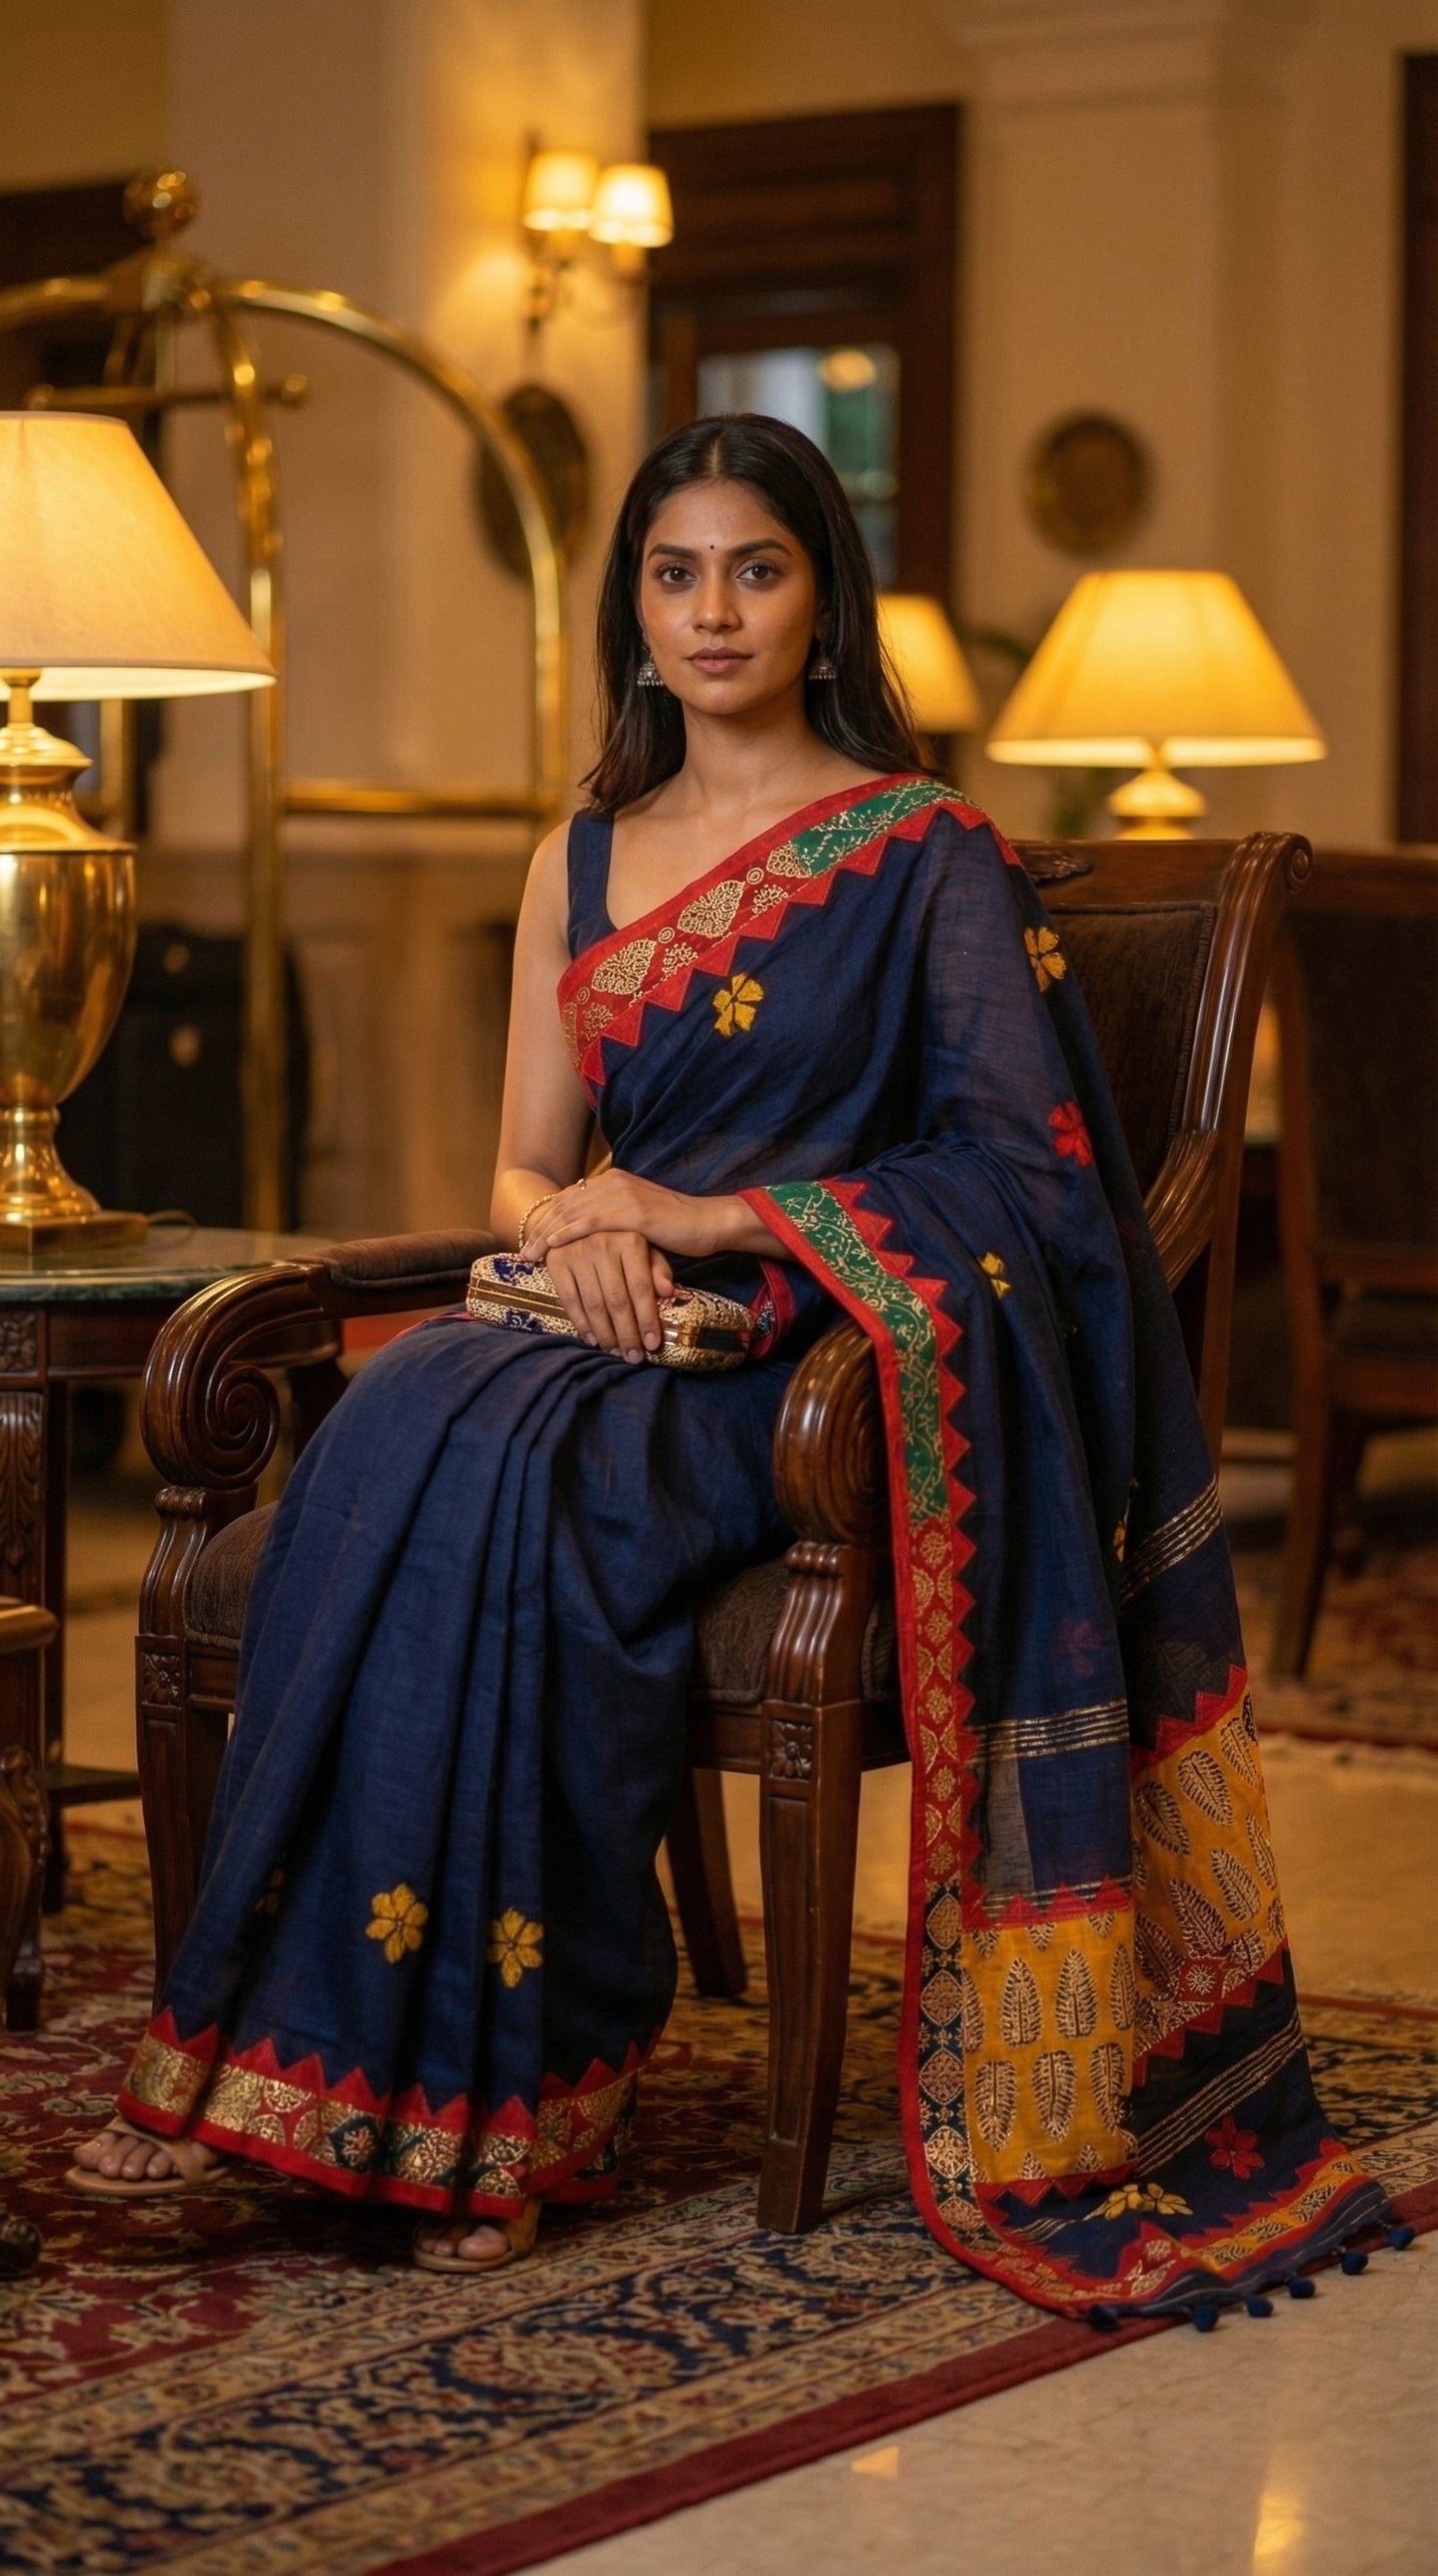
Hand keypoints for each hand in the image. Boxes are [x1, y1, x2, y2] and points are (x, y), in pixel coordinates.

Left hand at [523, 1169, 723, 1267]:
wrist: (708, 1222)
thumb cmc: (677, 1226)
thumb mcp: (639, 1218)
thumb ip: (615, 1219)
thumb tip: (593, 1235)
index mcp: (614, 1179)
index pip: (570, 1198)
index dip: (547, 1219)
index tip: (531, 1240)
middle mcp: (614, 1182)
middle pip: (565, 1205)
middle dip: (540, 1228)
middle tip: (522, 1251)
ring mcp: (622, 1195)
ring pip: (573, 1214)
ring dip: (547, 1234)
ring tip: (530, 1254)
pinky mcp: (632, 1212)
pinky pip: (591, 1223)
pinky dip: (568, 1234)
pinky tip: (552, 1245)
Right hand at [544, 1232, 673, 1362]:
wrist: (578, 1221)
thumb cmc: (621, 1243)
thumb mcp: (646, 1249)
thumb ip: (658, 1269)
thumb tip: (668, 1292)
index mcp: (630, 1240)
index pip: (641, 1287)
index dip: (647, 1319)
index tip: (653, 1344)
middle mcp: (603, 1243)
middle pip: (617, 1300)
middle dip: (627, 1334)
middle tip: (634, 1357)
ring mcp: (577, 1251)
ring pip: (594, 1304)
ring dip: (606, 1334)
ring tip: (616, 1352)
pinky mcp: (556, 1261)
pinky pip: (570, 1300)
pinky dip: (582, 1324)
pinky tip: (594, 1340)